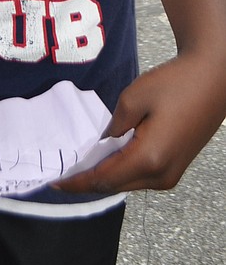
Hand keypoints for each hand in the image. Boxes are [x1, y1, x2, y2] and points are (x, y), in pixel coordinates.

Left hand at [56, 51, 225, 194]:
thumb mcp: (134, 97)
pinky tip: (106, 157)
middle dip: (87, 180)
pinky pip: (140, 175)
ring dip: (104, 175)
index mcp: (149, 158)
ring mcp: (170, 175)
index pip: (104, 178)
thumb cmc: (175, 84)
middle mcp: (161, 175)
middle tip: (62, 172)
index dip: (78, 182)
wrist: (212, 80)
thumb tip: (102, 144)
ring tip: (80, 164)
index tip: (55, 182)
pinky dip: (120, 170)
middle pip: (115, 185)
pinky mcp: (174, 167)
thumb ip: (114, 126)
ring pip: (128, 182)